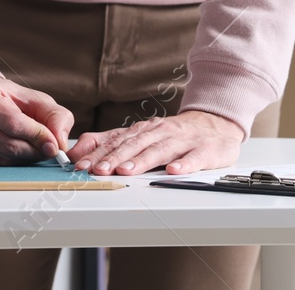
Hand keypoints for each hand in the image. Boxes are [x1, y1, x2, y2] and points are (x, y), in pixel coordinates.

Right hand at [0, 76, 74, 165]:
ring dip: (24, 158)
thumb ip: (54, 115)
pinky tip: (14, 150)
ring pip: (2, 159)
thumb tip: (61, 142)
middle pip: (8, 145)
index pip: (13, 124)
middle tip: (48, 149)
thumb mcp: (33, 97)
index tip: (55, 145)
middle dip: (34, 151)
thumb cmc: (6, 97)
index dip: (37, 136)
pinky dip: (10, 162)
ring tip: (33, 147)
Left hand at [67, 110, 242, 176]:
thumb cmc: (175, 134)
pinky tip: (173, 172)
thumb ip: (110, 142)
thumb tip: (78, 151)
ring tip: (126, 171)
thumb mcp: (141, 135)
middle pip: (134, 145)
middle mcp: (160, 133)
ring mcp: (183, 141)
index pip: (117, 141)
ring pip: (160, 150)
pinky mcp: (204, 150)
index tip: (81, 165)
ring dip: (142, 161)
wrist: (215, 123)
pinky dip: (183, 165)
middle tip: (98, 170)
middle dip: (114, 158)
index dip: (98, 154)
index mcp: (144, 130)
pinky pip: (194, 158)